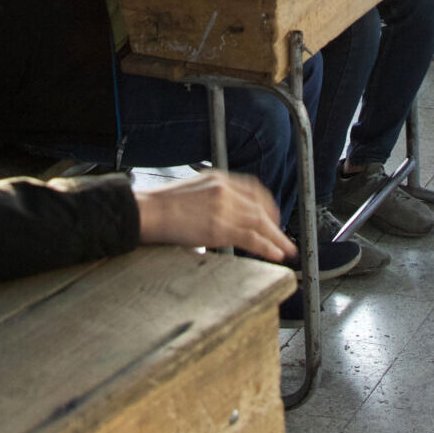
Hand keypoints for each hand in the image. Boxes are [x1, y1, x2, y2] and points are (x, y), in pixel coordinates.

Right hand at [134, 171, 296, 261]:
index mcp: (218, 179)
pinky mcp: (220, 228)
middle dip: (275, 223)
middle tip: (282, 237)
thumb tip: (217, 215)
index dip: (267, 205)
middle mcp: (225, 190)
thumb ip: (209, 199)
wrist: (147, 211)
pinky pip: (251, 238)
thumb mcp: (191, 191)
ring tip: (286, 249)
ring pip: (260, 223)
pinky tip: (275, 254)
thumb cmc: (160, 205)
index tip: (271, 216)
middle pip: (260, 207)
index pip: (253, 189)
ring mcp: (224, 209)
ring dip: (276, 238)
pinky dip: (267, 246)